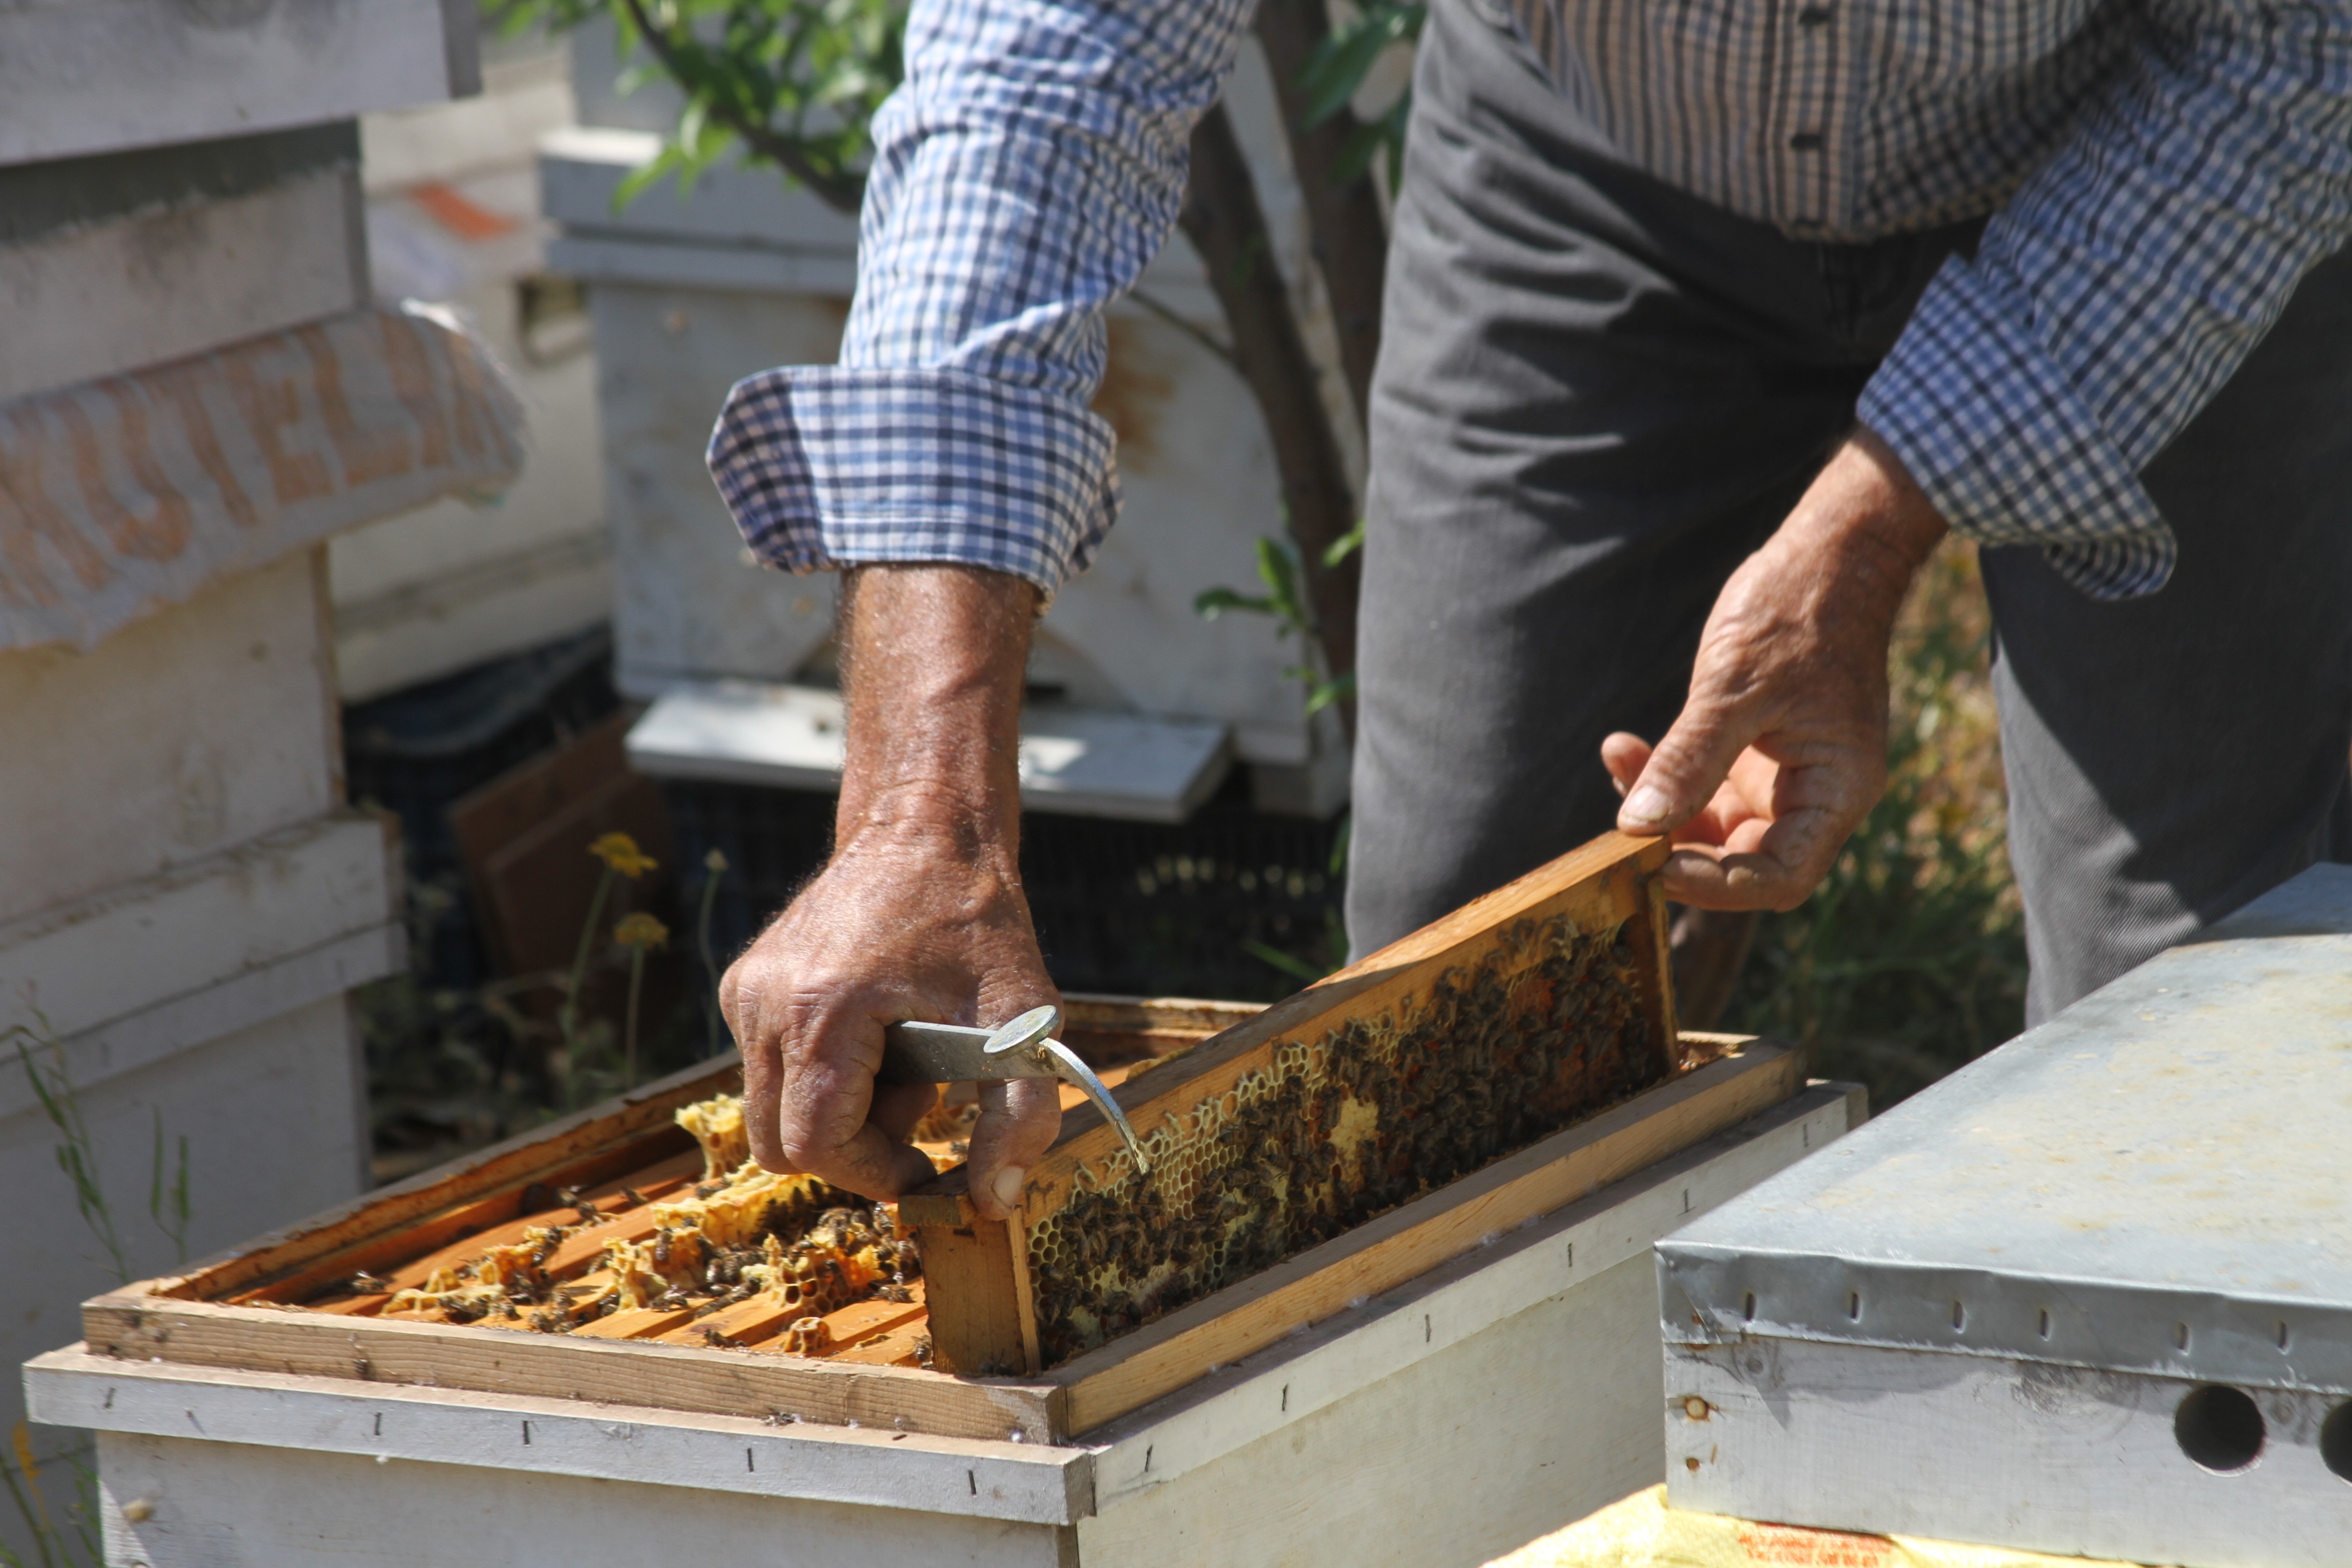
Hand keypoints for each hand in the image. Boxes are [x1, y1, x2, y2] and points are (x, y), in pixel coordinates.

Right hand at [719, 565, 1062, 1219]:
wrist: (928, 831)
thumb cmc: (979, 925)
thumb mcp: (1023, 1023)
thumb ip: (1019, 1120)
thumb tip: (991, 1203)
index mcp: (820, 1014)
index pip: (817, 1147)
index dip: (875, 1172)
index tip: (929, 1163)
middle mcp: (764, 1004)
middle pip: (782, 1143)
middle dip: (856, 1146)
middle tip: (923, 1104)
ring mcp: (746, 993)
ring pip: (774, 1111)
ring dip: (843, 1111)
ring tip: (907, 1060)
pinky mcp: (745, 987)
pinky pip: (771, 1072)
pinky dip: (824, 1076)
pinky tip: (879, 1035)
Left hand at [1606, 428, 1946, 910]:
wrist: (1824, 558)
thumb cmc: (1797, 613)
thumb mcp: (1736, 685)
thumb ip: (1690, 758)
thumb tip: (1638, 825)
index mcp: (1836, 791)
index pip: (1778, 876)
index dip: (1718, 886)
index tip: (1656, 869)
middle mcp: (1812, 797)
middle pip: (1741, 862)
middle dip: (1677, 851)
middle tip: (1618, 832)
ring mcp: (1779, 778)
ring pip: (1710, 827)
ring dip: (1658, 808)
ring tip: (1618, 758)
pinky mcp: (1749, 755)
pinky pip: (1698, 788)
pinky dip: (1659, 775)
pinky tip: (1621, 747)